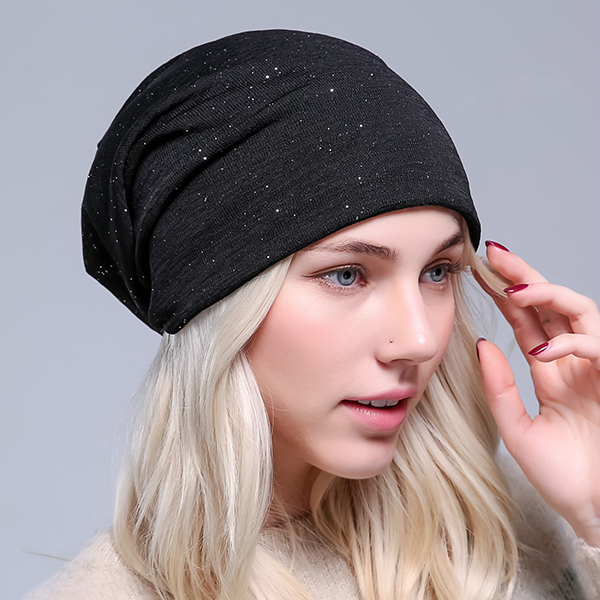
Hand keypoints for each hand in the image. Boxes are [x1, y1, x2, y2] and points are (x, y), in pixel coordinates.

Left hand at [476, 241, 599, 546]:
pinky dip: (573, 343)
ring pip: (579, 313)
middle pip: (551, 305)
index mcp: (549, 372)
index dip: (505, 294)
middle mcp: (572, 364)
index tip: (480, 272)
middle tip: (495, 254)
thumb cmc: (562, 476)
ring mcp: (595, 369)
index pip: (526, 321)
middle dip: (525, 276)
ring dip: (548, 295)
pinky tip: (545, 349)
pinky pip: (598, 347)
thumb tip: (482, 344)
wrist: (594, 510)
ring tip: (514, 291)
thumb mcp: (518, 429)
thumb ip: (500, 388)